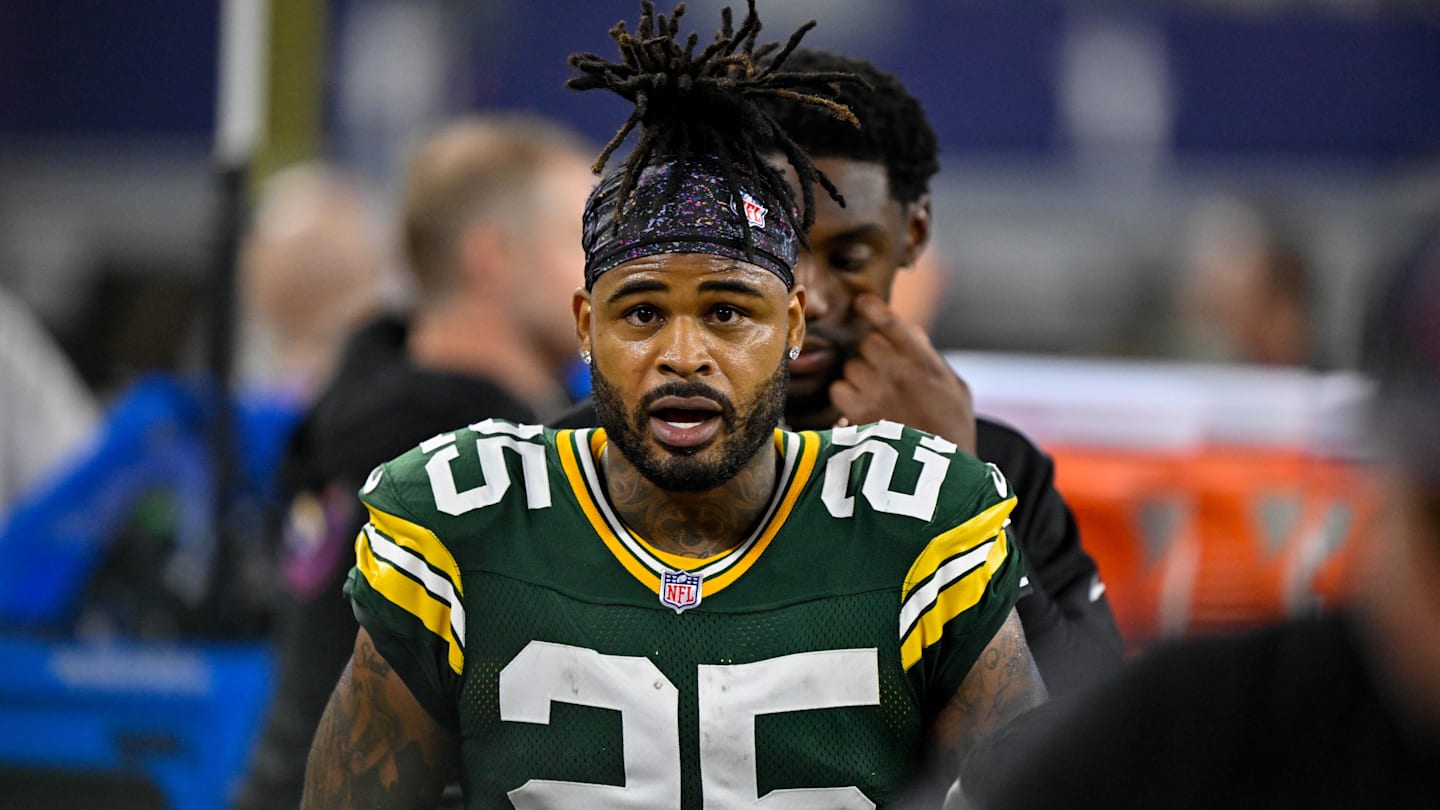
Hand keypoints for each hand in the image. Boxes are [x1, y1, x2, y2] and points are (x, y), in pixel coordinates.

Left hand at [829, 294, 976, 452]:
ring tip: (875, 397)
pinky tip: (860, 409)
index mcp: (925, 361)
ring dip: (858, 378)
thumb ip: (932, 357)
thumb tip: (910, 330)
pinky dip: (845, 398)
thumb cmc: (952, 430)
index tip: (862, 302)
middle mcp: (898, 371)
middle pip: (867, 343)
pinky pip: (838, 390)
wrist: (940, 474)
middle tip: (881, 373)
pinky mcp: (857, 414)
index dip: (873, 308)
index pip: (893, 322)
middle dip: (871, 355)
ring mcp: (876, 392)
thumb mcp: (956, 388)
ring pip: (850, 367)